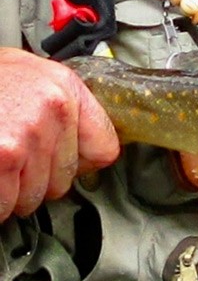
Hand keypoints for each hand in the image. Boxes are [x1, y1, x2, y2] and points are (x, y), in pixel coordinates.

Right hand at [0, 49, 119, 220]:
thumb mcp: (29, 76)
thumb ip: (59, 106)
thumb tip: (82, 145)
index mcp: (65, 88)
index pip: (104, 149)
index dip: (81, 164)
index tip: (67, 165)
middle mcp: (53, 110)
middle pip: (64, 180)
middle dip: (36, 180)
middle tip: (12, 162)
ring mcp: (26, 136)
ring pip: (33, 197)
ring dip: (10, 193)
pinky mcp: (3, 157)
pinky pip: (5, 205)